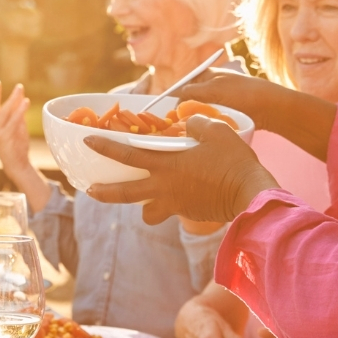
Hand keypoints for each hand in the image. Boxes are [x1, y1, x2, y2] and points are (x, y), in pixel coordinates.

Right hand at [0, 76, 31, 172]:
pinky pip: (14, 121)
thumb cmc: (15, 144)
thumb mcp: (15, 125)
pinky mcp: (6, 138)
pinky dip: (20, 110)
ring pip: (3, 112)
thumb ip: (15, 112)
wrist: (16, 164)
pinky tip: (26, 101)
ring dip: (12, 98)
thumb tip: (19, 96)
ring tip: (20, 87)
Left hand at [84, 116, 280, 223]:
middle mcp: (164, 188)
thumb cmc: (233, 160)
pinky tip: (181, 195)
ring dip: (142, 207)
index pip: (126, 156)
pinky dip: (170, 205)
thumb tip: (186, 123)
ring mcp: (175, 204)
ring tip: (145, 200)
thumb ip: (194, 124)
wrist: (250, 194)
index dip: (105, 147)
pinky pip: (171, 211)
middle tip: (90, 191)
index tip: (87, 141)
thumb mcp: (215, 130)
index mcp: (166, 165)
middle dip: (104, 193)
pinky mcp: (188, 213)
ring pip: (147, 213)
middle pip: (124, 194)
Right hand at [171, 68, 278, 123]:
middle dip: (187, 112)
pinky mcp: (230, 110)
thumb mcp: (211, 90)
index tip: (173, 117)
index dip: (177, 101)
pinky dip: (210, 123)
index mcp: (207, 74)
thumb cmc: (241, 94)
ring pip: (202, 111)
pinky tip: (210, 129)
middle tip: (184, 125)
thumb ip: (190, 92)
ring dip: (200, 119)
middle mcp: (213, 84)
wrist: (270, 107)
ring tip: (198, 129)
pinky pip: (213, 117)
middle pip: (191, 100)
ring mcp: (221, 97)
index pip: (183, 87)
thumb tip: (177, 98)